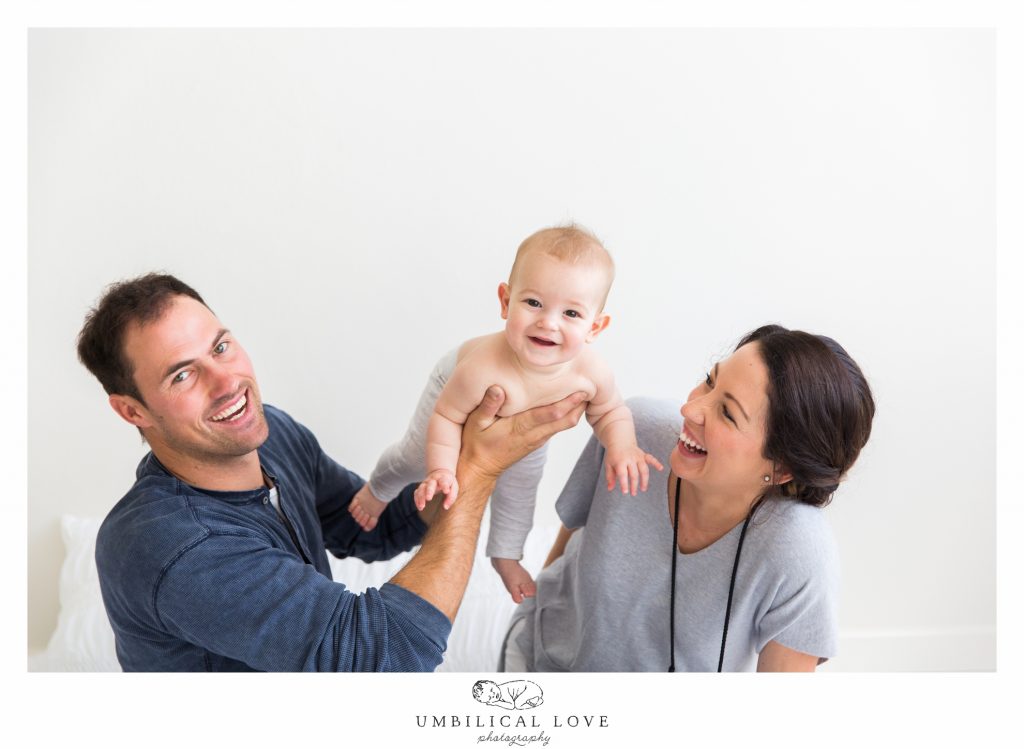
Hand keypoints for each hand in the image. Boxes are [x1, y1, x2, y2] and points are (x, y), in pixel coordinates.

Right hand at [414, 469, 458, 510]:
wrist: (440, 472)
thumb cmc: (448, 483)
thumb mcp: (454, 487)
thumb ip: (451, 497)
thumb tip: (445, 507)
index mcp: (443, 478)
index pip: (444, 481)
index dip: (445, 485)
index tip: (446, 491)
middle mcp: (433, 479)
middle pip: (430, 484)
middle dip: (429, 491)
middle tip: (428, 498)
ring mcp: (426, 483)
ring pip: (421, 488)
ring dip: (421, 497)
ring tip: (422, 506)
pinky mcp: (421, 487)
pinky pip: (417, 492)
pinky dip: (417, 499)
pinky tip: (420, 507)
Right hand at [459, 386, 588, 483]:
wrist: (479, 469)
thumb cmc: (475, 444)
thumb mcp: (475, 423)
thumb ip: (487, 405)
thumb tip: (498, 388)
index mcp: (520, 427)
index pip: (550, 414)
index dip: (568, 402)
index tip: (581, 388)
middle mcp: (534, 434)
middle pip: (566, 419)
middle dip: (580, 403)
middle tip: (593, 384)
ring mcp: (538, 439)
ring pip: (565, 423)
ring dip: (577, 408)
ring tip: (586, 387)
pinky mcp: (538, 440)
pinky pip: (558, 426)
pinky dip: (568, 414)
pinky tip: (571, 400)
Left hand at [605, 444, 663, 495]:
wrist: (619, 441)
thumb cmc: (613, 455)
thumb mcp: (608, 465)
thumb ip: (609, 477)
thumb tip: (610, 489)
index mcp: (620, 461)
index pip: (623, 474)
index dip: (624, 483)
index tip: (625, 492)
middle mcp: (630, 459)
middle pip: (634, 474)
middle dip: (634, 485)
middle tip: (633, 493)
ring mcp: (637, 456)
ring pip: (643, 469)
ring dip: (644, 480)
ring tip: (643, 489)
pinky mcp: (643, 455)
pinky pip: (651, 458)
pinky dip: (656, 463)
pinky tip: (661, 468)